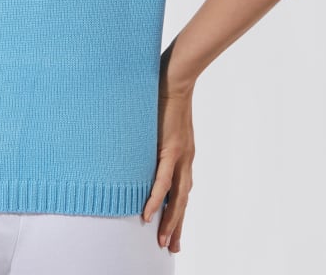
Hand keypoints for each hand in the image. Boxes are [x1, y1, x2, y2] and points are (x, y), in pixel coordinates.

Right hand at [142, 76, 194, 253]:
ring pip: (177, 196)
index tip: (173, 229)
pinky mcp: (171, 148)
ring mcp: (180, 155)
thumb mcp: (161, 123)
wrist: (175, 77)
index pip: (182, 190)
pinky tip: (149, 214)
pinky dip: (157, 198)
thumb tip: (140, 143)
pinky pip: (163, 180)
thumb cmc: (165, 95)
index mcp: (184, 154)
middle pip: (183, 200)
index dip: (178, 210)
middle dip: (177, 225)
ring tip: (164, 240)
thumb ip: (155, 137)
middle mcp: (186, 159)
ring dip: (170, 220)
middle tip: (171, 246)